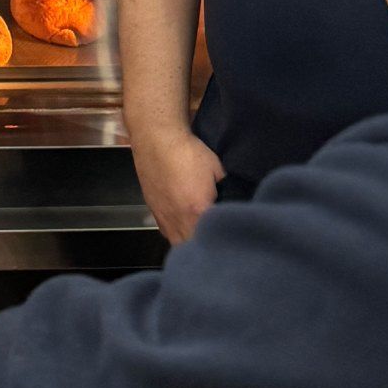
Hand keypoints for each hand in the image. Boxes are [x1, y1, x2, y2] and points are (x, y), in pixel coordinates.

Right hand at [133, 129, 224, 244]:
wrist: (157, 139)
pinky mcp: (154, 212)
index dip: (224, 240)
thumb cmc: (188, 152)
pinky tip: (186, 226)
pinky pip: (168, 234)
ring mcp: (164, 218)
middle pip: (194, 248)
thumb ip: (226, 191)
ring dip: (191, 244)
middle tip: (218, 240)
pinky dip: (178, 235)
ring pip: (179, 245)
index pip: (214, 239)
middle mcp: (179, 220)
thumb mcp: (217, 170)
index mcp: (198, 211)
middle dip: (207, 247)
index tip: (233, 237)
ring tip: (202, 237)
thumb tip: (233, 202)